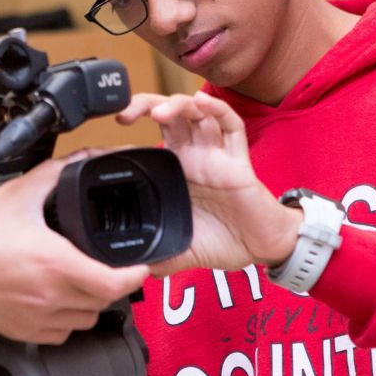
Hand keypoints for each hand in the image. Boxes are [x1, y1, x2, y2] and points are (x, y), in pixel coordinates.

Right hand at [0, 154, 150, 344]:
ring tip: (82, 279)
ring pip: (86, 320)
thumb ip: (56, 173)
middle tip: (108, 265)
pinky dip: (68, 318)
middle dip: (113, 283)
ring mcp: (37, 319)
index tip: (141, 265)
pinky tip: (57, 297)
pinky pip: (62, 333)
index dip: (136, 276)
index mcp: (54, 264)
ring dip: (92, 302)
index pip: (116, 284)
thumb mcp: (17, 194)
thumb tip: (82, 160)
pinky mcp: (23, 332)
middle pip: (106, 302)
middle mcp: (49, 297)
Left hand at [116, 91, 298, 273]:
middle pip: (171, 114)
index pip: (154, 133)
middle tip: (127, 112)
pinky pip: (231, 126)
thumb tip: (128, 272)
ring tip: (160, 112)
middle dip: (147, 104)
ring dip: (178, 105)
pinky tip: (203, 102)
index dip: (136, 123)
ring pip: (197, 113)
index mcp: (178, 169)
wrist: (260, 248)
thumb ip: (155, 257)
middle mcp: (195, 156)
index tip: (114, 126)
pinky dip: (217, 109)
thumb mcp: (180, 252)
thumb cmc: (224, 241)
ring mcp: (217, 155)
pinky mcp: (239, 160)